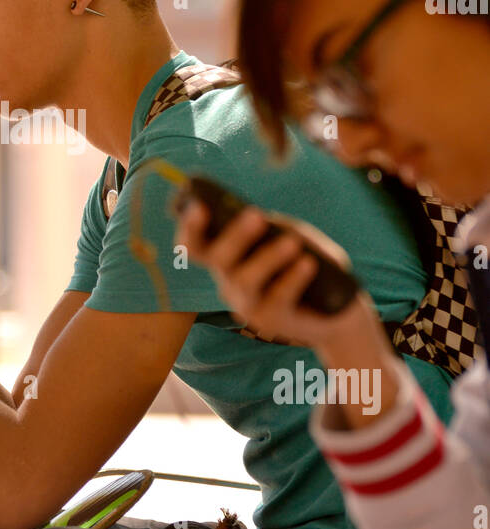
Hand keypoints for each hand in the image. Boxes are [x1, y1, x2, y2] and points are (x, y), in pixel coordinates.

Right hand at [177, 198, 378, 353]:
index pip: (195, 246)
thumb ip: (274, 229)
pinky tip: (308, 264)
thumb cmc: (308, 262)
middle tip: (257, 215)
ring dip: (267, 258)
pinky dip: (292, 278)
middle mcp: (229, 283)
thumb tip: (264, 219)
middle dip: (234, 237)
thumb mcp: (290, 237)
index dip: (190, 227)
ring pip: (244, 280)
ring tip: (292, 242)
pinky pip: (276, 298)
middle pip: (217, 259)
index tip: (199, 207)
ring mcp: (247, 305)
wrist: (338, 307)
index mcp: (226, 259)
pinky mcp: (271, 322)